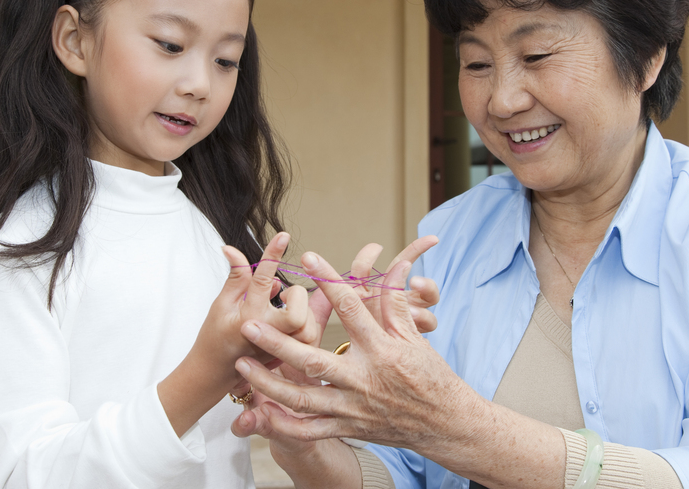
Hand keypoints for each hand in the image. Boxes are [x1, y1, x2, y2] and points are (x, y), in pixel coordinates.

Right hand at [201, 232, 318, 373]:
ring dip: (299, 310)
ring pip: (307, 325)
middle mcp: (267, 335)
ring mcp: (280, 349)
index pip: (262, 281)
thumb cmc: (215, 336)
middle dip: (295, 296)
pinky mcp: (291, 357)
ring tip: (281, 308)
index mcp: (247, 318)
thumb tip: (232, 249)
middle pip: (297, 313)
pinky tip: (287, 319)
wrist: (215, 373)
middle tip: (282, 295)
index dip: (272, 255)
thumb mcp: (220, 304)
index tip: (283, 236)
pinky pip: (309, 335)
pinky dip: (303, 321)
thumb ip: (235, 277)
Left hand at [232, 250, 473, 450]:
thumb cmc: (430, 377)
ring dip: (270, 383)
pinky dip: (284, 424)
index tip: (309, 258)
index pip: (352, 310)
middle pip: (314, 360)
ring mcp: (353, 408)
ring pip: (304, 399)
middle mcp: (364, 380)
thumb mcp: (415, 337)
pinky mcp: (348, 428)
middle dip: (278, 343)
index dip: (330, 282)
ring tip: (243, 366)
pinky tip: (260, 411)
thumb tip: (395, 266)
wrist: (445, 425)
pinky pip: (310, 430)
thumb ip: (396, 303)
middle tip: (249, 324)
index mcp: (382, 351)